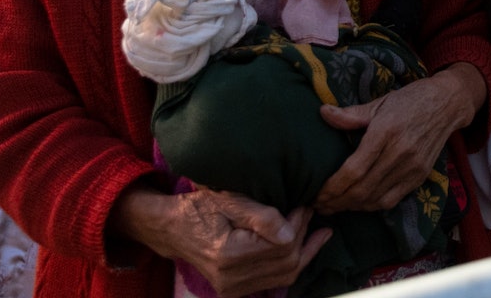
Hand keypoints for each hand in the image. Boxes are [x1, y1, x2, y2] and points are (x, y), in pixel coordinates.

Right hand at [113, 186, 329, 297]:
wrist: (172, 229)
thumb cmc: (200, 208)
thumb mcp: (230, 201)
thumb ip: (262, 216)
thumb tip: (290, 233)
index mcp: (229, 254)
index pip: (283, 247)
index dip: (299, 225)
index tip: (304, 205)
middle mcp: (230, 279)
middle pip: (287, 265)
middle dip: (306, 238)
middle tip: (311, 214)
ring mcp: (231, 289)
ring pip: (284, 278)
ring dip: (304, 254)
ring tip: (318, 232)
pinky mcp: (233, 291)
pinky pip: (272, 282)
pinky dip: (289, 265)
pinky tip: (301, 248)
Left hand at [315, 62, 484, 212]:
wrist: (447, 103)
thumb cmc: (410, 100)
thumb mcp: (380, 102)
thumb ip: (351, 113)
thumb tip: (323, 113)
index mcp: (386, 131)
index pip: (353, 170)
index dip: (332, 187)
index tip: (317, 194)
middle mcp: (400, 153)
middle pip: (362, 190)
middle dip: (337, 202)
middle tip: (320, 205)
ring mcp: (413, 167)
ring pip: (376, 199)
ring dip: (352, 207)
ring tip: (335, 207)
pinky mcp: (420, 176)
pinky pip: (392, 200)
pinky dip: (372, 206)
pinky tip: (359, 203)